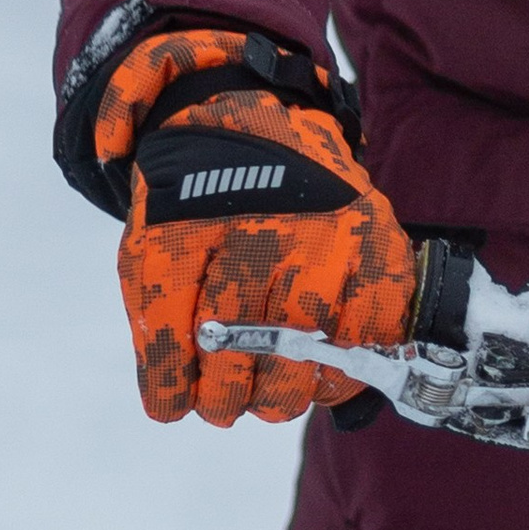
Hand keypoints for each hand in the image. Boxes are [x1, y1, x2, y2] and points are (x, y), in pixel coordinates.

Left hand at [91, 23, 417, 425]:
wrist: (253, 123)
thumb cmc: (200, 206)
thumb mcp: (153, 248)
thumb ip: (158, 323)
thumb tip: (173, 403)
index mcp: (190, 225)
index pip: (175, 326)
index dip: (172, 382)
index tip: (173, 405)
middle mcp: (261, 224)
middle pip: (248, 341)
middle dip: (231, 396)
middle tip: (226, 406)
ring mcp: (324, 230)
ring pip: (311, 342)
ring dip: (288, 390)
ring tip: (273, 396)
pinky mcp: (375, 236)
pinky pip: (375, 322)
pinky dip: (350, 359)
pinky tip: (325, 368)